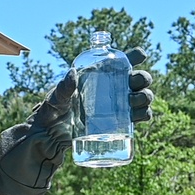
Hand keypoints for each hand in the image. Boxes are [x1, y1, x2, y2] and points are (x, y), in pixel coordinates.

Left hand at [0, 48, 154, 194]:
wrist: (50, 138)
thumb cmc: (51, 113)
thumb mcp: (55, 99)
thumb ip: (63, 88)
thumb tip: (72, 74)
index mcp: (99, 76)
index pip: (122, 62)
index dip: (135, 56)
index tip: (140, 55)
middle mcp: (112, 89)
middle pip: (137, 79)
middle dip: (142, 79)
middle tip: (133, 84)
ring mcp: (117, 106)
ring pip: (141, 97)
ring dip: (145, 97)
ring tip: (134, 101)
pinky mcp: (118, 123)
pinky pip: (138, 117)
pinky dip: (143, 115)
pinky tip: (141, 115)